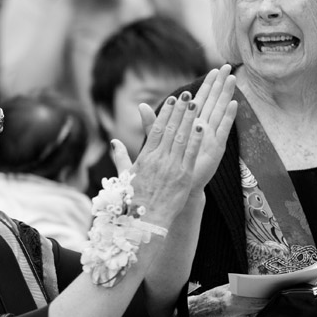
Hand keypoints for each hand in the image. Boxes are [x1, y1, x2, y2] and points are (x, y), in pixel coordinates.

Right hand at [122, 85, 206, 227]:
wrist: (146, 221)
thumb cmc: (134, 200)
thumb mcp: (125, 176)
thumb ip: (121, 157)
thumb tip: (114, 141)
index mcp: (145, 158)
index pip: (156, 129)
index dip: (166, 113)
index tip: (173, 100)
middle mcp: (158, 159)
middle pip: (171, 129)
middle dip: (180, 110)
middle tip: (188, 95)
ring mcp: (172, 167)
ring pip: (182, 138)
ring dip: (189, 119)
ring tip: (196, 104)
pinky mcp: (184, 177)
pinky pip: (191, 154)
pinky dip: (196, 139)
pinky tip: (202, 126)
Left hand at [138, 66, 236, 192]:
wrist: (177, 187)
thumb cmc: (168, 166)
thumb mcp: (157, 141)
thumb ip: (152, 124)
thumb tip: (140, 106)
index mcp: (190, 124)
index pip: (200, 99)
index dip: (207, 84)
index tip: (214, 68)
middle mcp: (203, 128)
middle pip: (213, 100)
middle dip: (220, 84)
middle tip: (228, 66)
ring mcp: (211, 136)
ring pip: (220, 110)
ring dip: (226, 95)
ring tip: (232, 79)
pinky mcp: (216, 147)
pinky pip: (223, 129)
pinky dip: (229, 117)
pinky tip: (234, 104)